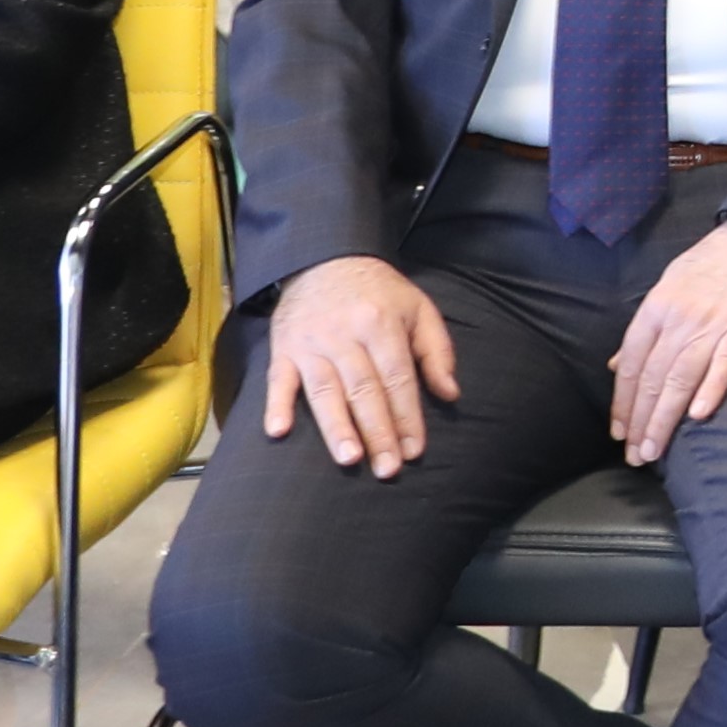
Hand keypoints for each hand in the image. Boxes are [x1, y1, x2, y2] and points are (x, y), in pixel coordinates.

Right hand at [261, 254, 463, 474]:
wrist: (325, 257)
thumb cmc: (379, 292)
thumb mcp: (418, 308)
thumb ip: (437, 350)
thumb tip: (450, 394)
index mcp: (381, 323)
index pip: (397, 378)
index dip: (407, 416)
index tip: (415, 451)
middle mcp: (345, 334)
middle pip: (364, 390)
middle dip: (378, 432)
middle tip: (388, 469)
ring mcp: (311, 343)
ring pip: (324, 391)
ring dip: (336, 426)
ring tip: (349, 458)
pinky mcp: (284, 348)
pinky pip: (278, 379)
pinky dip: (276, 405)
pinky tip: (278, 431)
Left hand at [609, 224, 726, 465]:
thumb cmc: (712, 262)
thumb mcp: (668, 287)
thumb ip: (645, 329)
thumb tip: (619, 365)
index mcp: (656, 309)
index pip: (633, 365)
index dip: (624, 403)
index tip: (619, 433)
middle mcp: (679, 319)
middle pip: (654, 378)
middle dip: (641, 422)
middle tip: (636, 456)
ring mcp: (712, 323)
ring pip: (681, 378)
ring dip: (666, 418)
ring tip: (656, 450)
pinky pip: (725, 362)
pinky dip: (712, 388)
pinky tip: (700, 415)